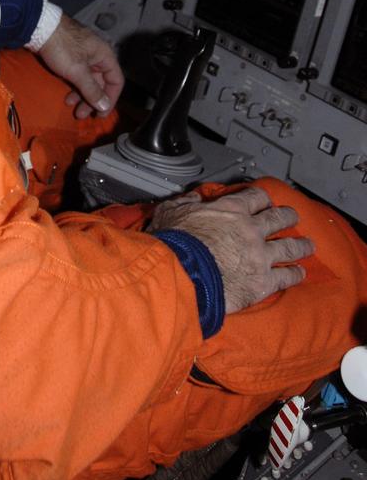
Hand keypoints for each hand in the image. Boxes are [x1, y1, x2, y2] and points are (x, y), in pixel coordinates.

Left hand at [38, 14, 123, 117]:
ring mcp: (84, 55)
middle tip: (81, 115)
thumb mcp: (77, 71)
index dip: (110, 99)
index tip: (100, 113)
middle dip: (92, 100)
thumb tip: (104, 106)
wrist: (39, 27)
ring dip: (82, 96)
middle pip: (101, 83)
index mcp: (105, 55)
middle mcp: (98, 56)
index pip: (116, 81)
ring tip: (71, 108)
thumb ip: (92, 90)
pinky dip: (74, 87)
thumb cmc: (61, 48)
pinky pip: (78, 75)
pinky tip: (67, 96)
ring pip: (88, 80)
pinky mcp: (71, 56)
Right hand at [148, 186, 314, 314]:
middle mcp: (251, 230)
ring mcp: (261, 256)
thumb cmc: (175, 243)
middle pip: (278, 219)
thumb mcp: (171, 212)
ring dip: (301, 245)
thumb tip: (193, 198)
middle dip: (288, 217)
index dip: (262, 198)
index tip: (265, 200)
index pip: (255, 197)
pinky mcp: (264, 282)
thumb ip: (185, 203)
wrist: (184, 273)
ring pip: (289, 247)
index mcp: (231, 210)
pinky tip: (300, 273)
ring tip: (308, 245)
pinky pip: (286, 277)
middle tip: (293, 217)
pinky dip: (295, 274)